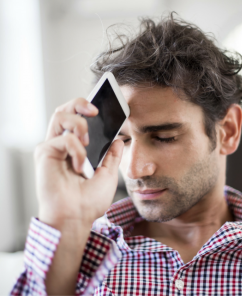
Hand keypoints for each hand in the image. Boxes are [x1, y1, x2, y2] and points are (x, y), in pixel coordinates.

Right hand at [34, 98, 123, 228]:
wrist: (77, 217)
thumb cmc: (89, 200)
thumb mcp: (108, 173)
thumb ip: (111, 156)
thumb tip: (118, 140)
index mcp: (75, 149)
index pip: (77, 120)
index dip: (86, 109)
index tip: (102, 108)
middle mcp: (62, 145)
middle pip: (65, 111)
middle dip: (79, 103)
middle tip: (94, 110)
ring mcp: (52, 148)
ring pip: (59, 116)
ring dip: (78, 124)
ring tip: (88, 141)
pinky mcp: (44, 153)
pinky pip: (63, 139)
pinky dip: (77, 150)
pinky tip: (79, 166)